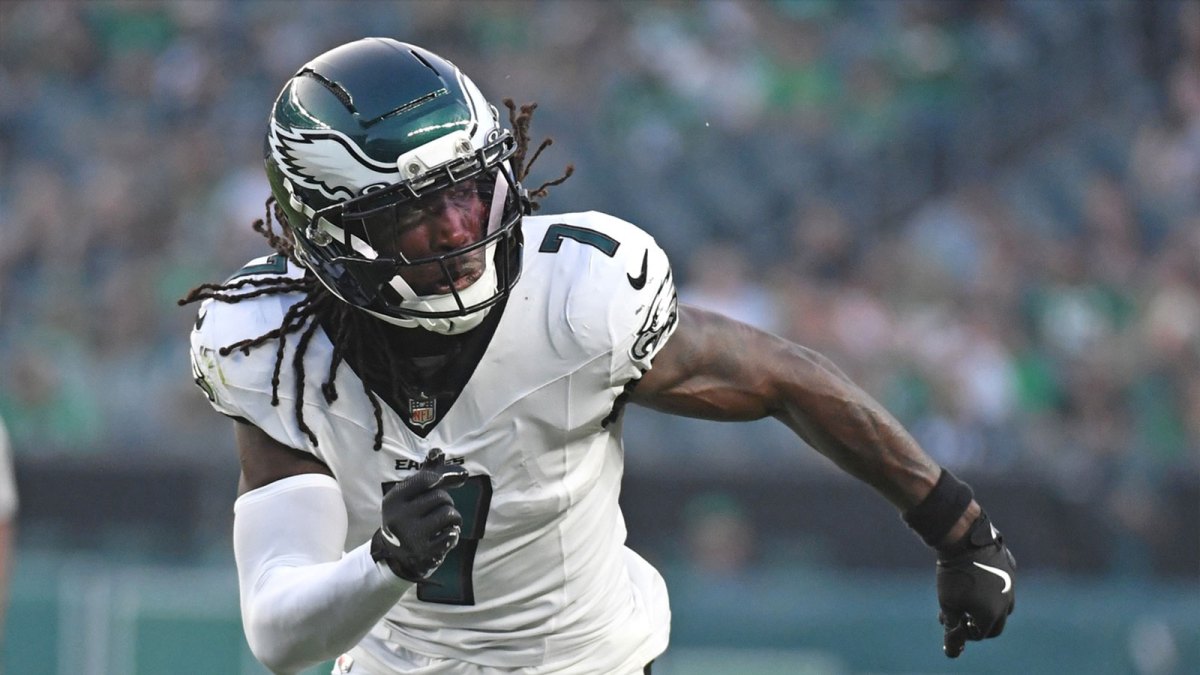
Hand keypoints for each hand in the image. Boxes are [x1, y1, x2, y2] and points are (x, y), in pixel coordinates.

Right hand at [371, 448, 467, 581]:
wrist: (396, 554)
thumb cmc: (407, 516)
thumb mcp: (409, 495)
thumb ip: (425, 474)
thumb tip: (439, 453)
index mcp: (393, 500)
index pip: (427, 480)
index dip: (442, 478)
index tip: (444, 482)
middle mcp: (399, 518)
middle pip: (441, 497)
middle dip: (446, 501)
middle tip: (437, 509)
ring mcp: (412, 537)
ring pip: (449, 514)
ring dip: (453, 517)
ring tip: (444, 522)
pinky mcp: (425, 552)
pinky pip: (453, 534)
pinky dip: (453, 533)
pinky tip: (443, 536)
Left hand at [935, 511, 1015, 657]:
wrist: (965, 539)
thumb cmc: (954, 575)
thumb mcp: (948, 604)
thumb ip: (952, 628)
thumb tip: (952, 652)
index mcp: (992, 615)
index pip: (980, 634)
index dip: (963, 631)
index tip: (950, 620)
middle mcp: (1007, 602)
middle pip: (995, 624)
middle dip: (977, 623)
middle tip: (961, 615)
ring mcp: (1012, 584)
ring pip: (1003, 604)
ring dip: (987, 606)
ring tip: (968, 598)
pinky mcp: (1010, 567)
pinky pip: (1004, 582)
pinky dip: (991, 586)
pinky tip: (977, 578)